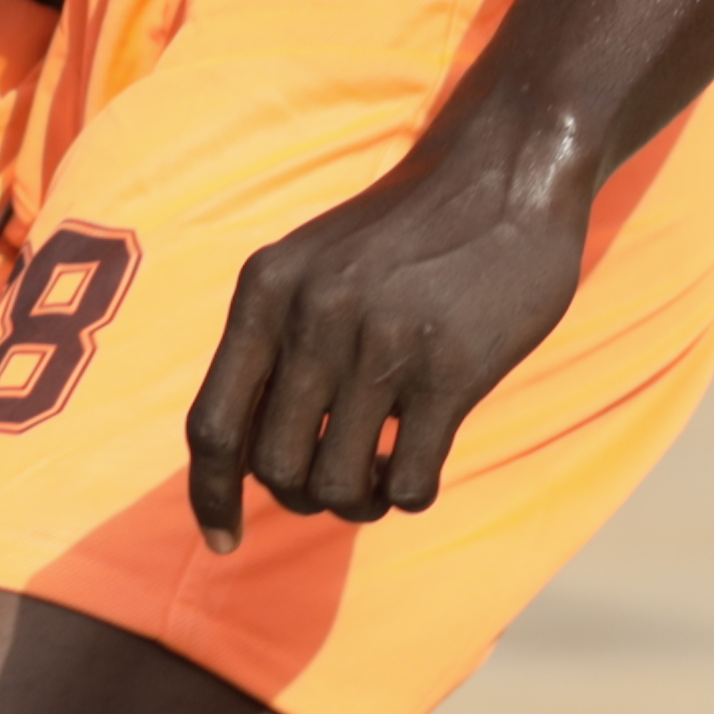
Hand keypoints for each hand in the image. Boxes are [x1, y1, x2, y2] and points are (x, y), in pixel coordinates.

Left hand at [182, 130, 594, 549]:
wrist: (504, 172)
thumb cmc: (405, 234)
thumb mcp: (313, 265)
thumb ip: (275, 342)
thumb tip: (244, 458)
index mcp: (266, 290)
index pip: (212, 426)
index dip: (210, 496)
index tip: (224, 540)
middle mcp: (313, 316)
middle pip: (274, 470)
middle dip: (302, 496)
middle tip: (340, 481)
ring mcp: (382, 344)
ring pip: (337, 488)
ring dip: (358, 503)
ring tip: (381, 479)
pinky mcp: (451, 370)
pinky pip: (408, 483)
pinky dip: (408, 496)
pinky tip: (420, 466)